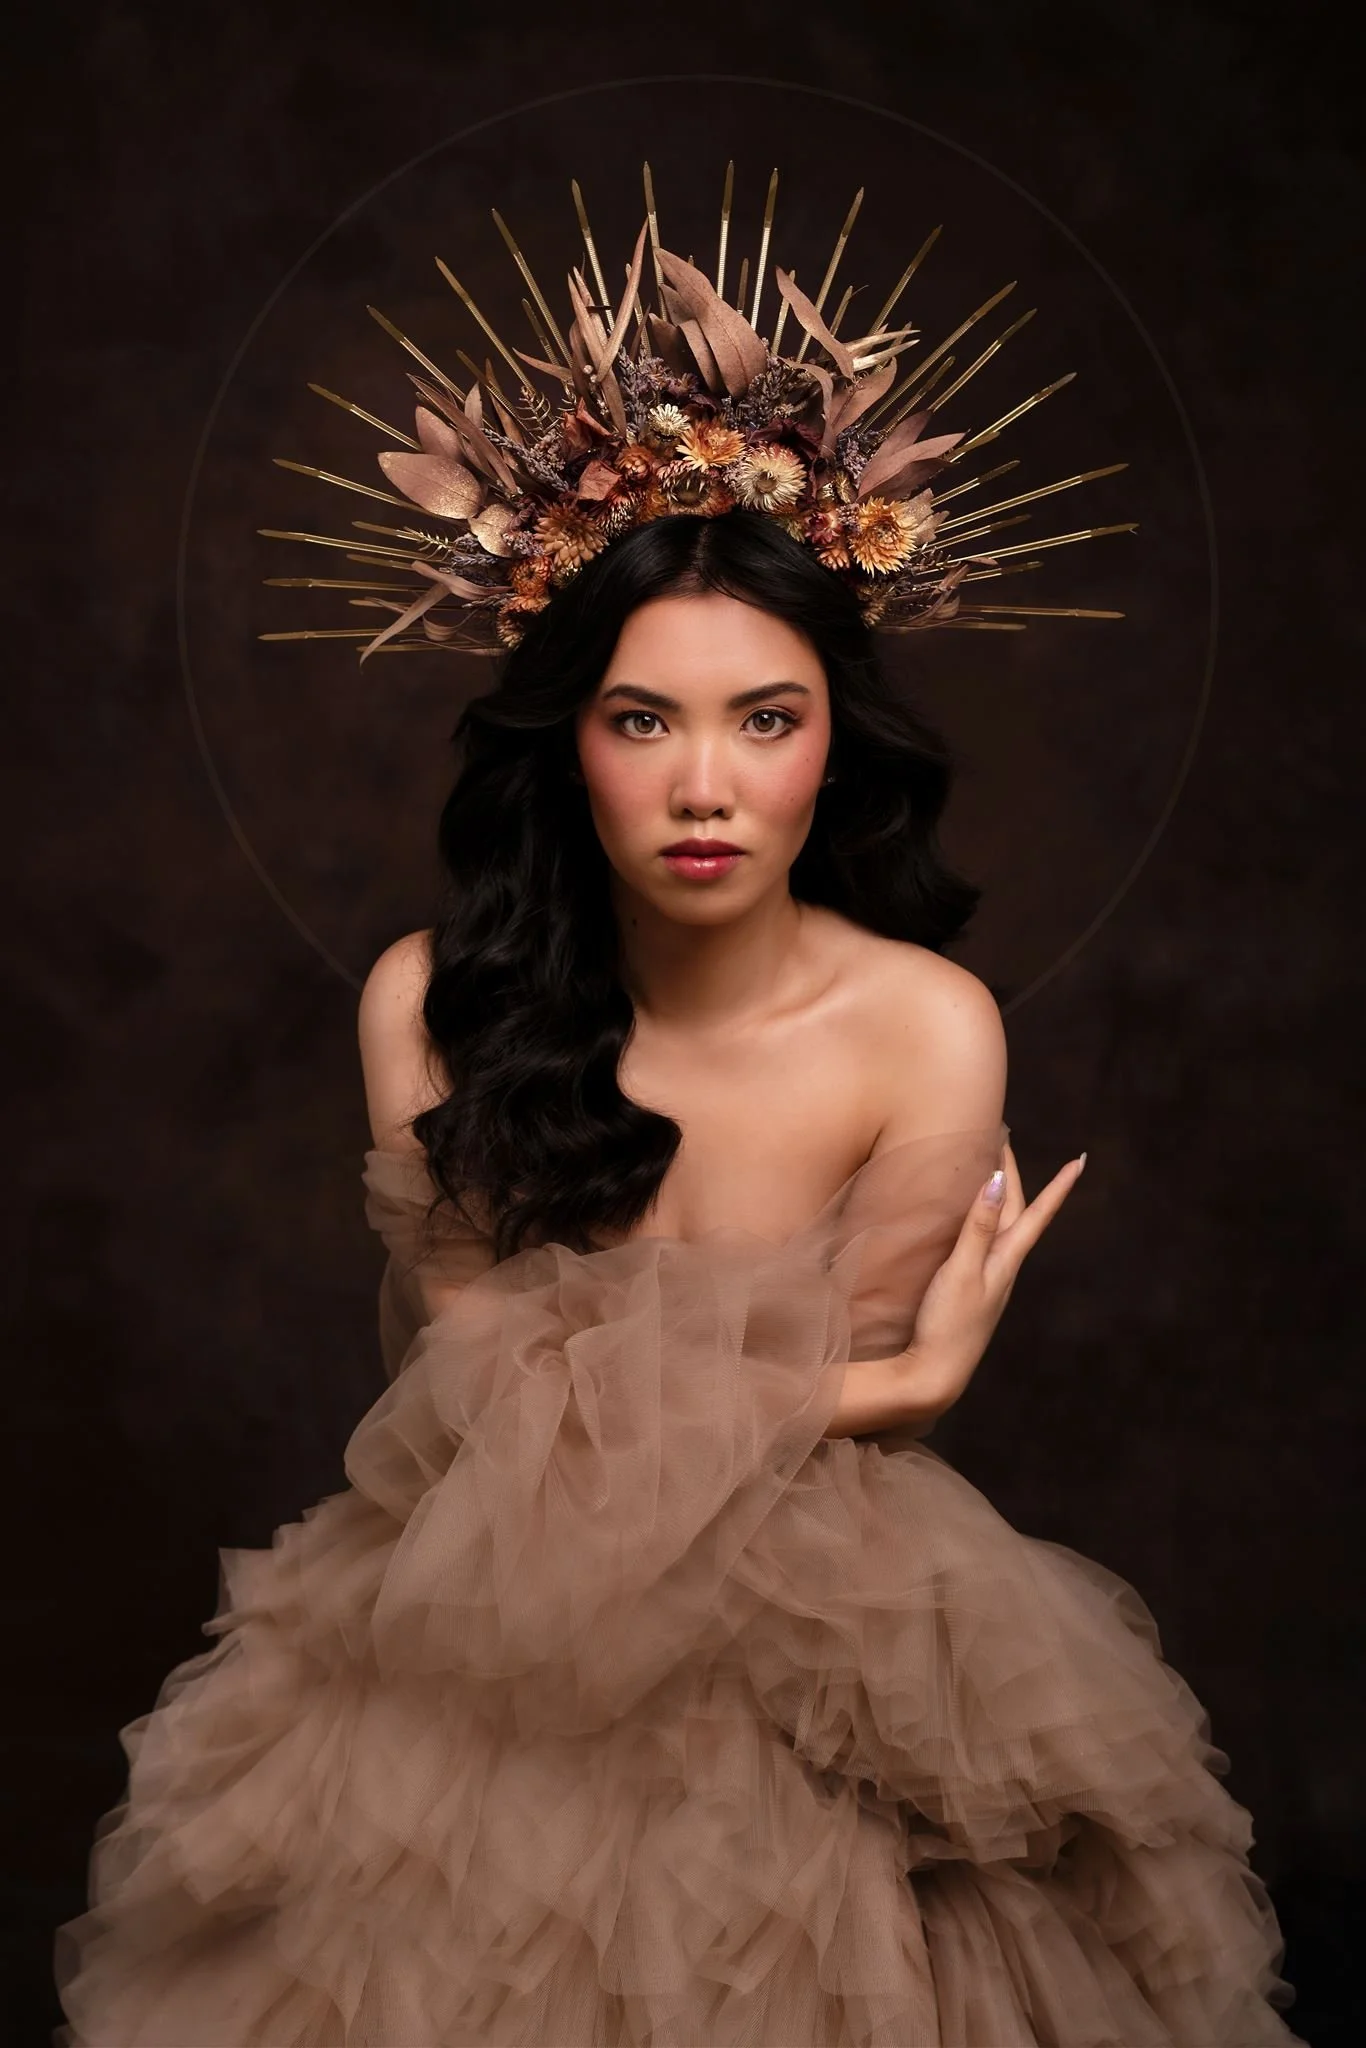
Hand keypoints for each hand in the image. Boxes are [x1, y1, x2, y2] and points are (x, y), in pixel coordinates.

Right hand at [900, 1141, 1085, 1424]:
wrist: (934, 1375)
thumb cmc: (947, 1324)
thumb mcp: (960, 1270)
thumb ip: (977, 1227)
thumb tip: (998, 1182)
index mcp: (1006, 1260)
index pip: (1037, 1213)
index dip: (1059, 1186)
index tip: (1080, 1160)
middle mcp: (1003, 1268)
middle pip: (1017, 1212)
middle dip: (1015, 1176)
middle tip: (1003, 1140)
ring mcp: (988, 1282)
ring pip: (1002, 1228)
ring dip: (1000, 1197)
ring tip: (990, 1170)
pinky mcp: (971, 1293)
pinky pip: (984, 1245)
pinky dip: (983, 1221)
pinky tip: (971, 1225)